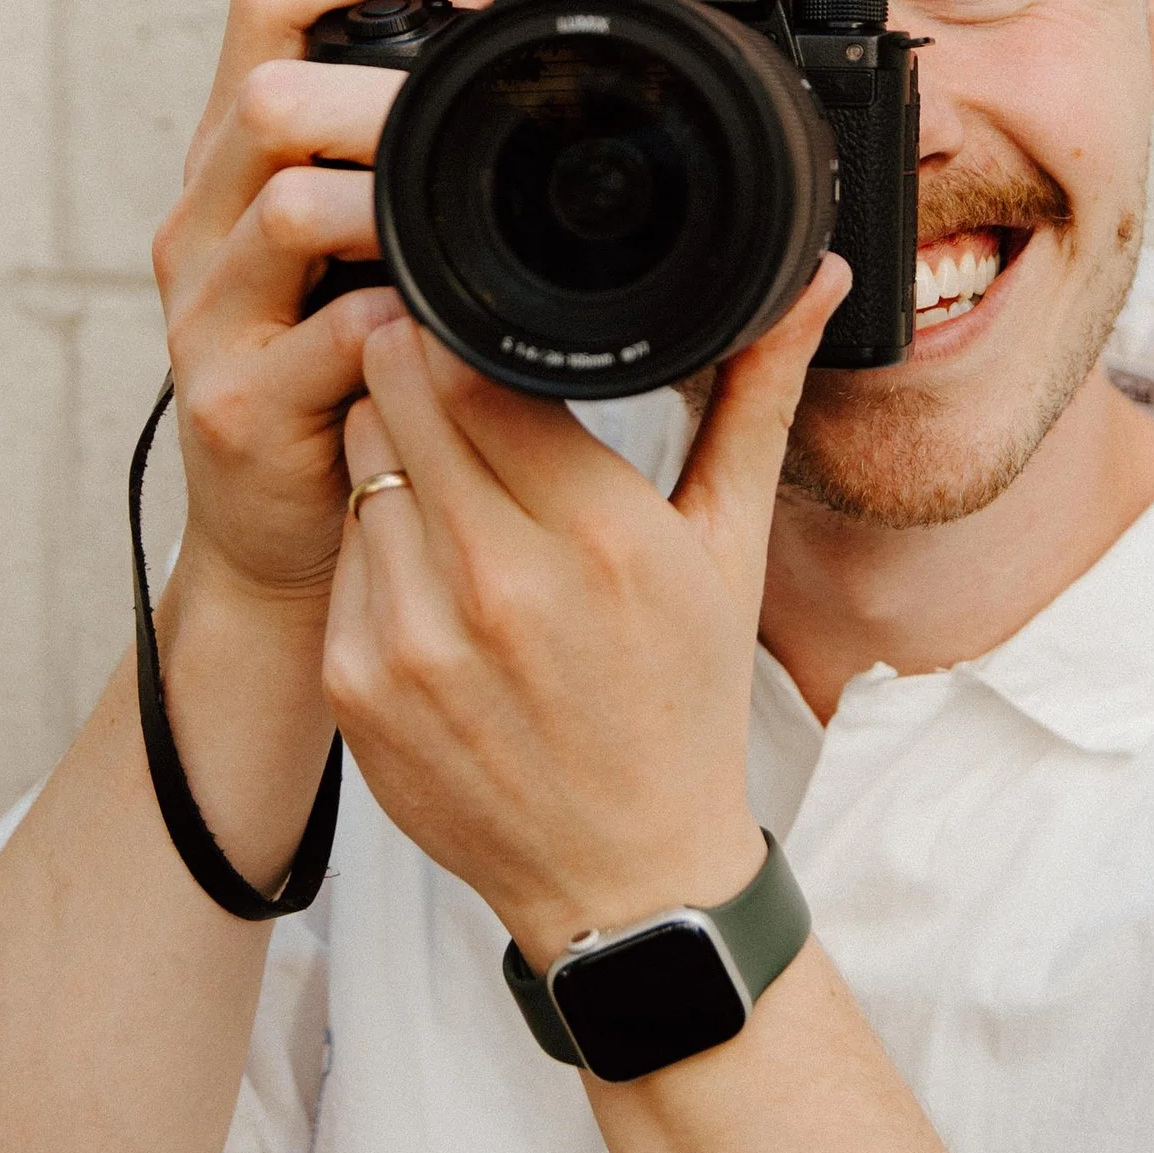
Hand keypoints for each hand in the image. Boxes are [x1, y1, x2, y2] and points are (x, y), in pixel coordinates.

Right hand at [150, 0, 502, 611]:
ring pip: (285, 208)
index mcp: (234, 165)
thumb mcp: (358, 249)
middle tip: (479, 102)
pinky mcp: (237, 407)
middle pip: (265, 97)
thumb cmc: (340, 383)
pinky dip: (401, 323)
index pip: (265, 7)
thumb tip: (507, 30)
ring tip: (467, 210)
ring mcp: (208, 317)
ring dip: (392, 199)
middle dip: (383, 89)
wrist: (284, 543)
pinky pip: (328, 340)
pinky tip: (451, 326)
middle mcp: (202, 226)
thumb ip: (401, 158)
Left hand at [321, 258, 849, 968]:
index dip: (459, 329)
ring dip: (393, 453)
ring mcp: (413, 639)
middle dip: (413, 370)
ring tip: (455, 485)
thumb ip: (755, 397)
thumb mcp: (730, 549)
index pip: (471, 368)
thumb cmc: (684, 702)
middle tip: (445, 373)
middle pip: (393, 396)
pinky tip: (433, 573)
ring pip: (357, 466)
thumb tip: (815, 276)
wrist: (624, 877)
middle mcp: (497, 585)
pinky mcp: (356, 685)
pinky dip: (376, 543)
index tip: (470, 318)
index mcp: (600, 537)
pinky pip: (339, 556)